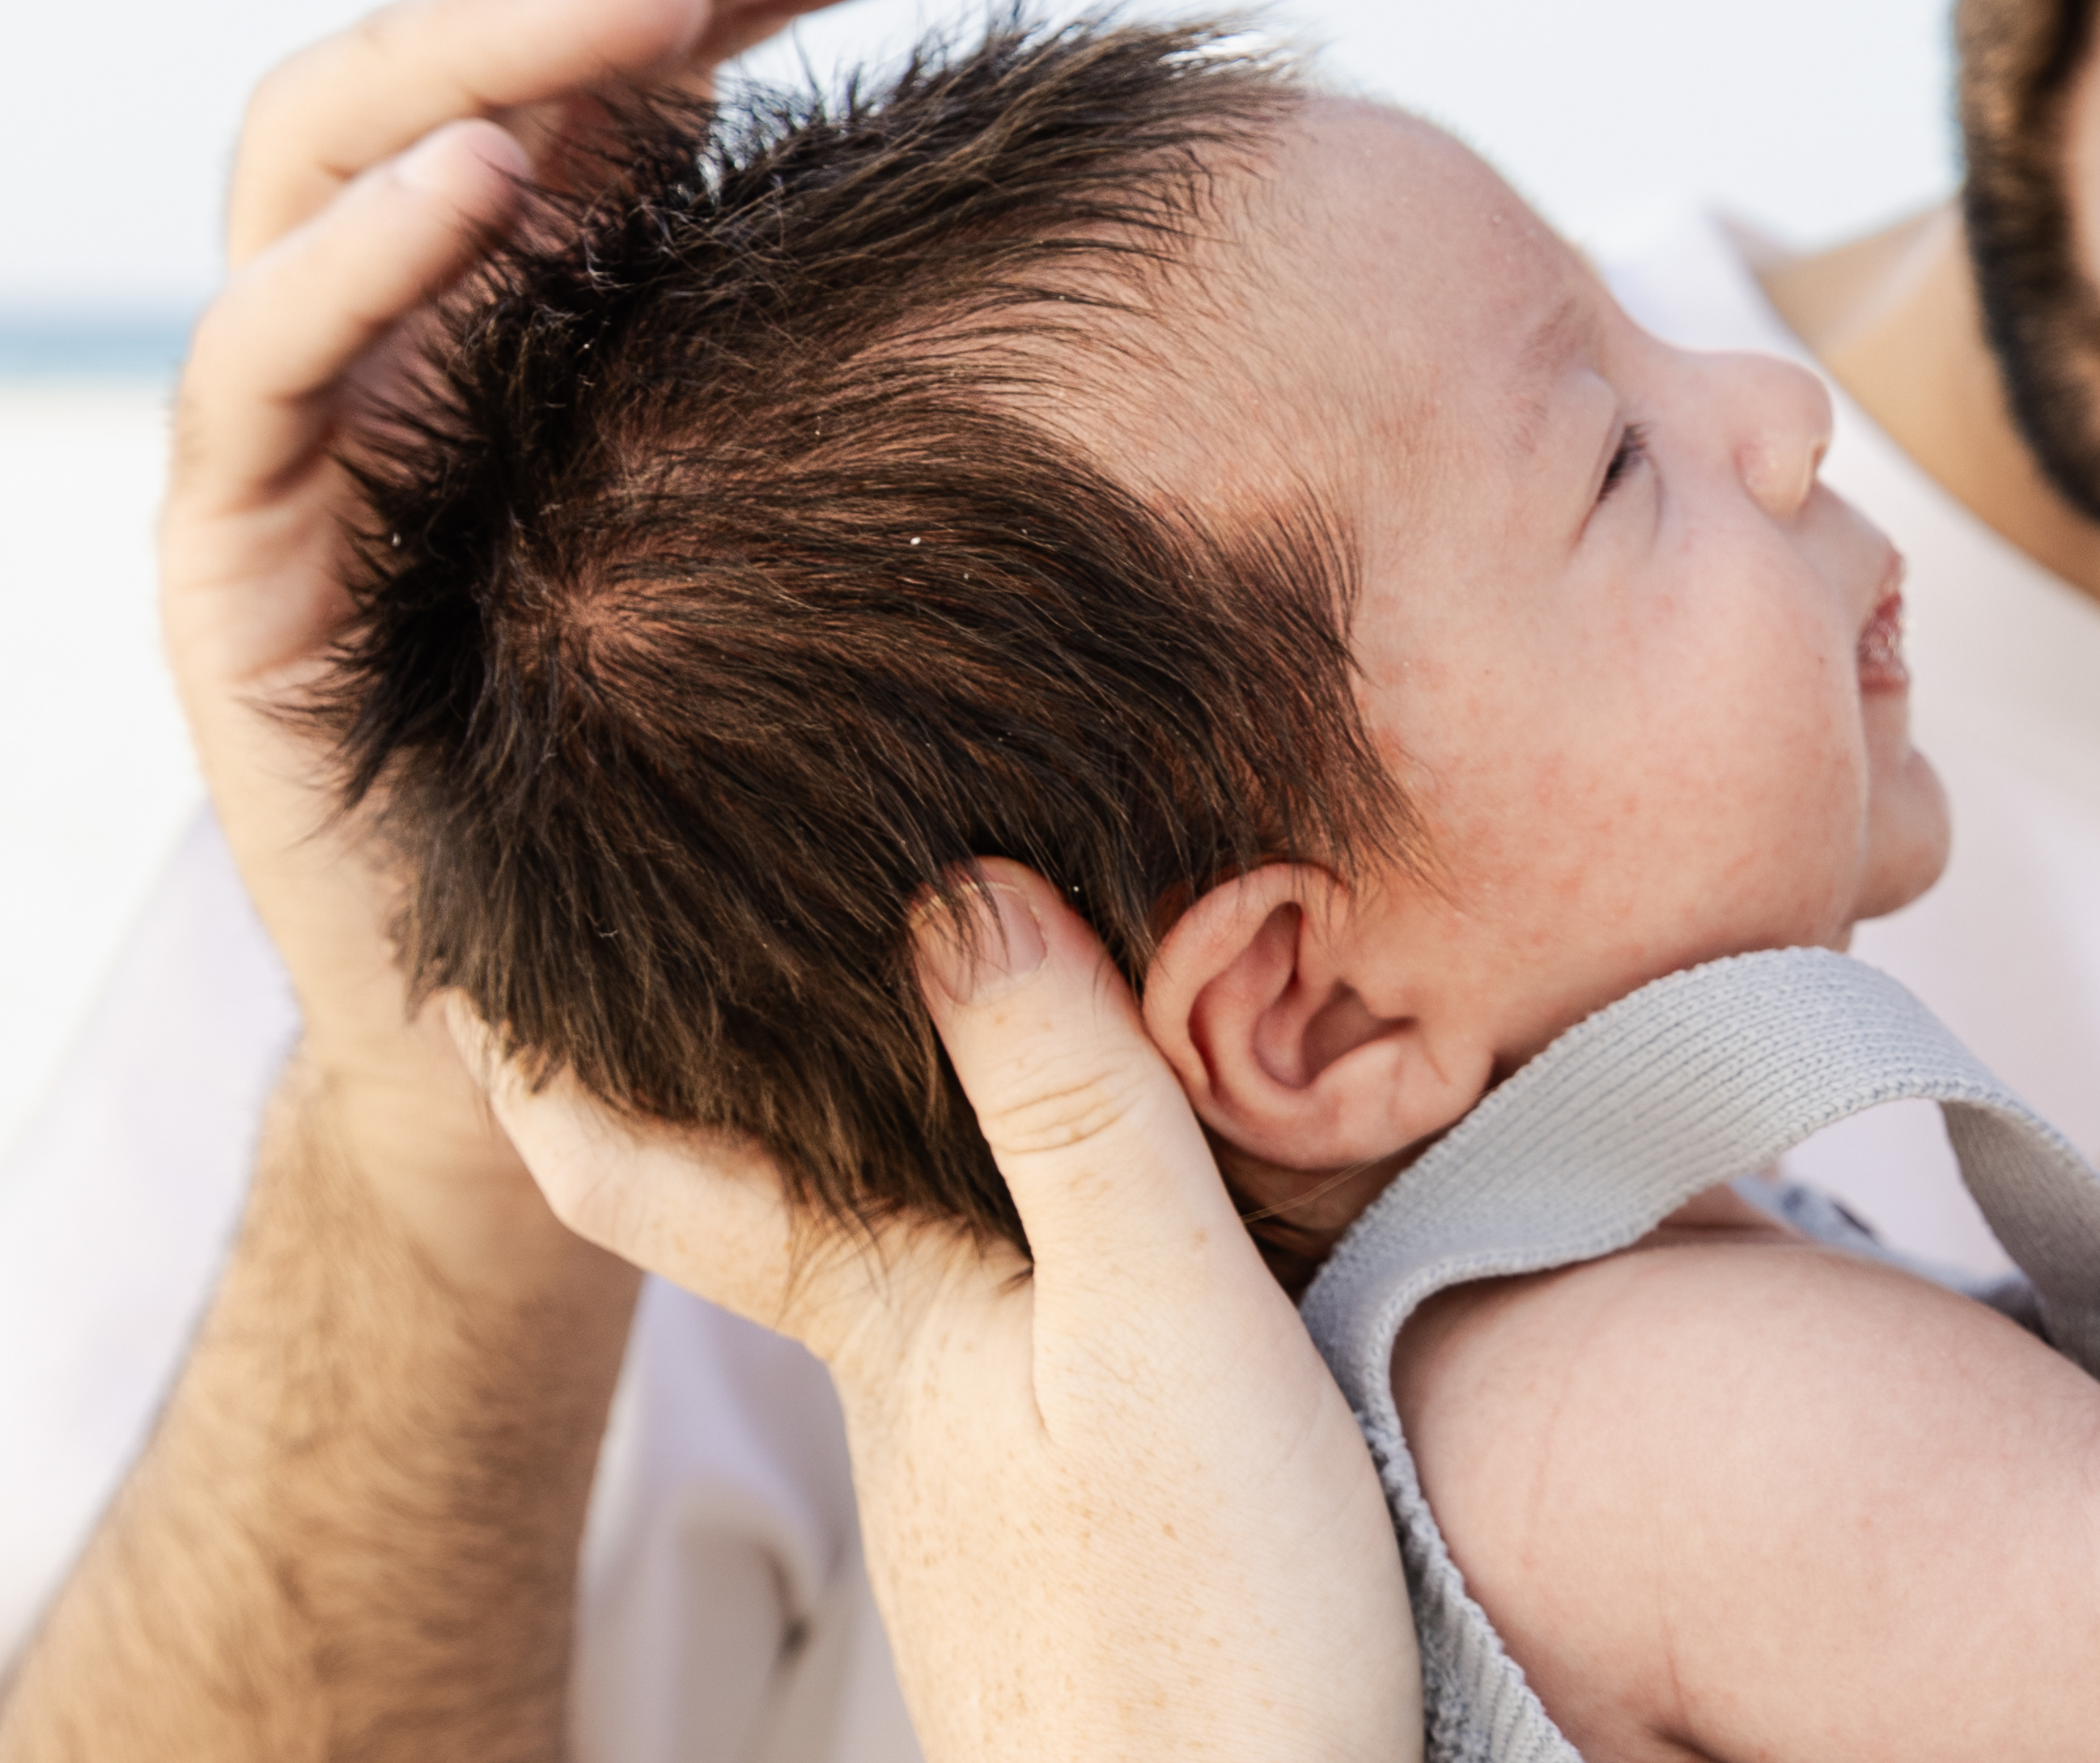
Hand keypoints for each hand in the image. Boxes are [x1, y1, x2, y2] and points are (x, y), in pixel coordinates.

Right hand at [162, 0, 934, 1221]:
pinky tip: (494, 180)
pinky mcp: (239, 557)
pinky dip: (363, 250)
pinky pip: (264, 363)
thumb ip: (926, 361)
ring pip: (342, 148)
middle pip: (482, 51)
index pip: (632, 44)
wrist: (605, 1050)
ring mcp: (318, 420)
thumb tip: (1145, 212)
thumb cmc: (767, 782)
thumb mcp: (860, 524)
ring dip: (496, 40)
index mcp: (569, 276)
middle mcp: (427, 312)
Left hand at [456, 861, 1419, 1762]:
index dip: (546, 1057)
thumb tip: (958, 895)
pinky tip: (1079, 1229)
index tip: (485, 937)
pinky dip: (998, 1245)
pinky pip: (989, 1344)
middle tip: (744, 916)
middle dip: (751, 1068)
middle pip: (777, 1204)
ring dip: (893, 1153)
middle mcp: (895, 1394)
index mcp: (882, 1318)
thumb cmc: (1203, 1615)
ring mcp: (966, 1481)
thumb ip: (1069, 1112)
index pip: (639, 1171)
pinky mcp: (1053, 1538)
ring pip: (893, 1271)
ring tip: (953, 1016)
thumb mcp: (1158, 1319)